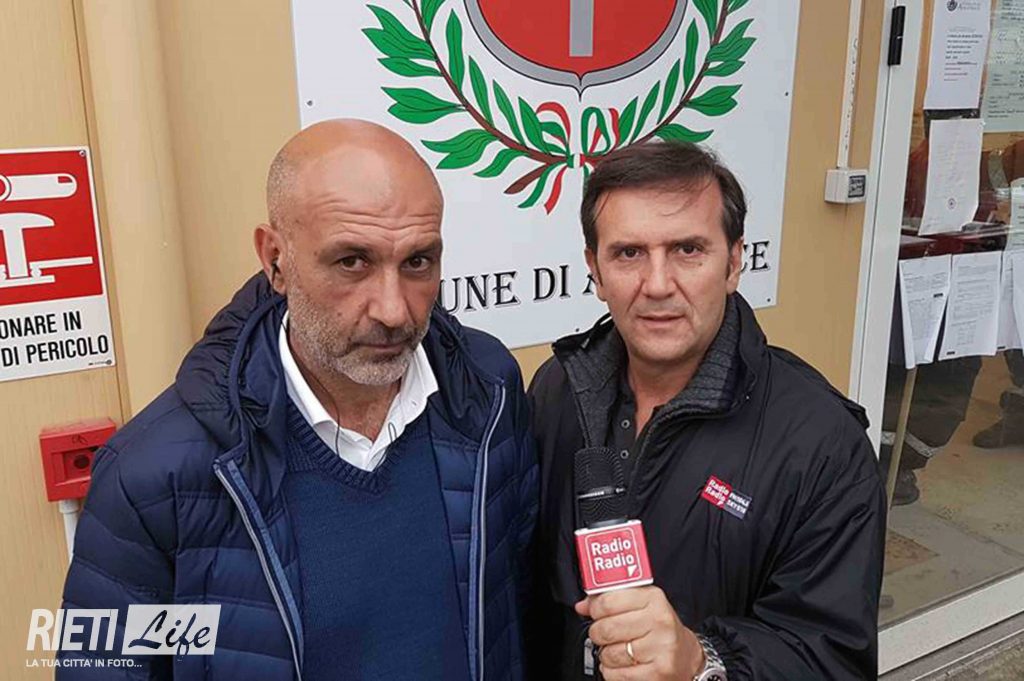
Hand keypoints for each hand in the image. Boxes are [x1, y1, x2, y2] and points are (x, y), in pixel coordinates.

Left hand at [575, 586, 703, 680]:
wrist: (686, 657)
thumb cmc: (659, 629)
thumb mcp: (641, 605)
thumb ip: (611, 600)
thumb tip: (583, 605)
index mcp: (653, 599)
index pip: (607, 601)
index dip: (595, 609)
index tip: (595, 613)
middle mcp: (659, 622)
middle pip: (606, 629)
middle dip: (598, 634)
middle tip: (605, 634)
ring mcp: (660, 648)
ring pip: (609, 654)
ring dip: (606, 655)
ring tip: (618, 650)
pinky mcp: (657, 673)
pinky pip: (616, 675)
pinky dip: (612, 672)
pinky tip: (624, 665)